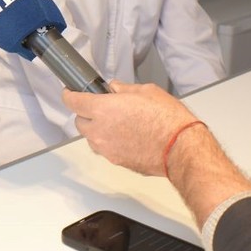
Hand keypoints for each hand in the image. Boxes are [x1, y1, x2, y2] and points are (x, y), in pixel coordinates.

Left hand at [61, 81, 198, 175]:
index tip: (69, 92)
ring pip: (91, 137)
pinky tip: (126, 136)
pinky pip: (105, 149)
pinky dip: (109, 142)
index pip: (73, 102)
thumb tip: (115, 89)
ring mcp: (106, 149)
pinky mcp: (116, 161)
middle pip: (79, 121)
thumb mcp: (146, 91)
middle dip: (86, 113)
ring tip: (118, 123)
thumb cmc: (167, 120)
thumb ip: (123, 89)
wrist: (181, 149)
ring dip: (97, 129)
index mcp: (102, 109)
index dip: (69, 95)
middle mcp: (99, 130)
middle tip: (102, 107)